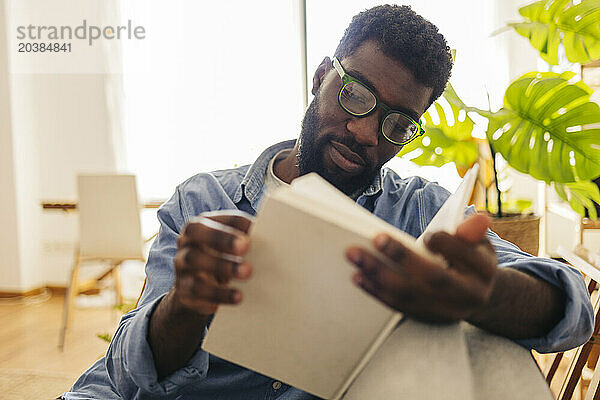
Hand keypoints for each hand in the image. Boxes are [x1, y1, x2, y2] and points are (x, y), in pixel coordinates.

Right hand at [173, 210, 253, 315]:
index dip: (232, 222)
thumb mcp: (229, 247)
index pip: (213, 217)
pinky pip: (196, 291)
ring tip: (248, 272)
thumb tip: (273, 231)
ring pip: (195, 260)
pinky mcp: (183, 290)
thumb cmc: (220, 259)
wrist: (195, 291)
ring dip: (222, 266)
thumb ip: (245, 238)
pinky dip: (219, 294)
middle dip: (222, 238)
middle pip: (198, 233)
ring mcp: (181, 266)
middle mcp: (185, 242)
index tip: (254, 226)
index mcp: (199, 226)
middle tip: (246, 246)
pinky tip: (238, 296)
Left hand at [346, 213, 496, 323]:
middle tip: (374, 238)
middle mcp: (465, 295)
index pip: (465, 256)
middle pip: (432, 278)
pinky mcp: (424, 317)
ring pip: (408, 294)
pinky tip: (358, 276)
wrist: (475, 297)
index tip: (428, 236)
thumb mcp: (478, 243)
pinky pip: (397, 305)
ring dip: (377, 273)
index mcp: (483, 272)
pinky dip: (375, 290)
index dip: (447, 246)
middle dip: (401, 257)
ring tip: (354, 255)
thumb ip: (471, 232)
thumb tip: (479, 218)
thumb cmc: (471, 260)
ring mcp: (443, 310)